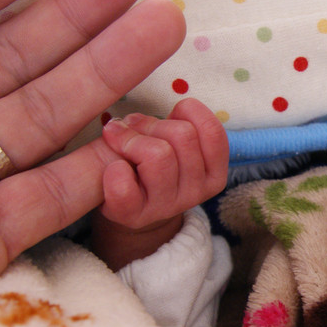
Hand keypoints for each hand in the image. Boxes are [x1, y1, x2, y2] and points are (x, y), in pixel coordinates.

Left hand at [91, 99, 229, 268]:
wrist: (132, 208)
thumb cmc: (153, 166)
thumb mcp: (177, 144)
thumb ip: (177, 123)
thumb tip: (142, 115)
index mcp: (213, 174)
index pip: (212, 130)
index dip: (187, 110)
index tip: (169, 114)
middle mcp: (196, 193)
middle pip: (183, 136)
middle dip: (151, 122)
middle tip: (132, 126)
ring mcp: (166, 207)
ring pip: (158, 155)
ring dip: (129, 139)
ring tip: (117, 138)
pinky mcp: (135, 216)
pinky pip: (124, 186)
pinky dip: (114, 171)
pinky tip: (112, 169)